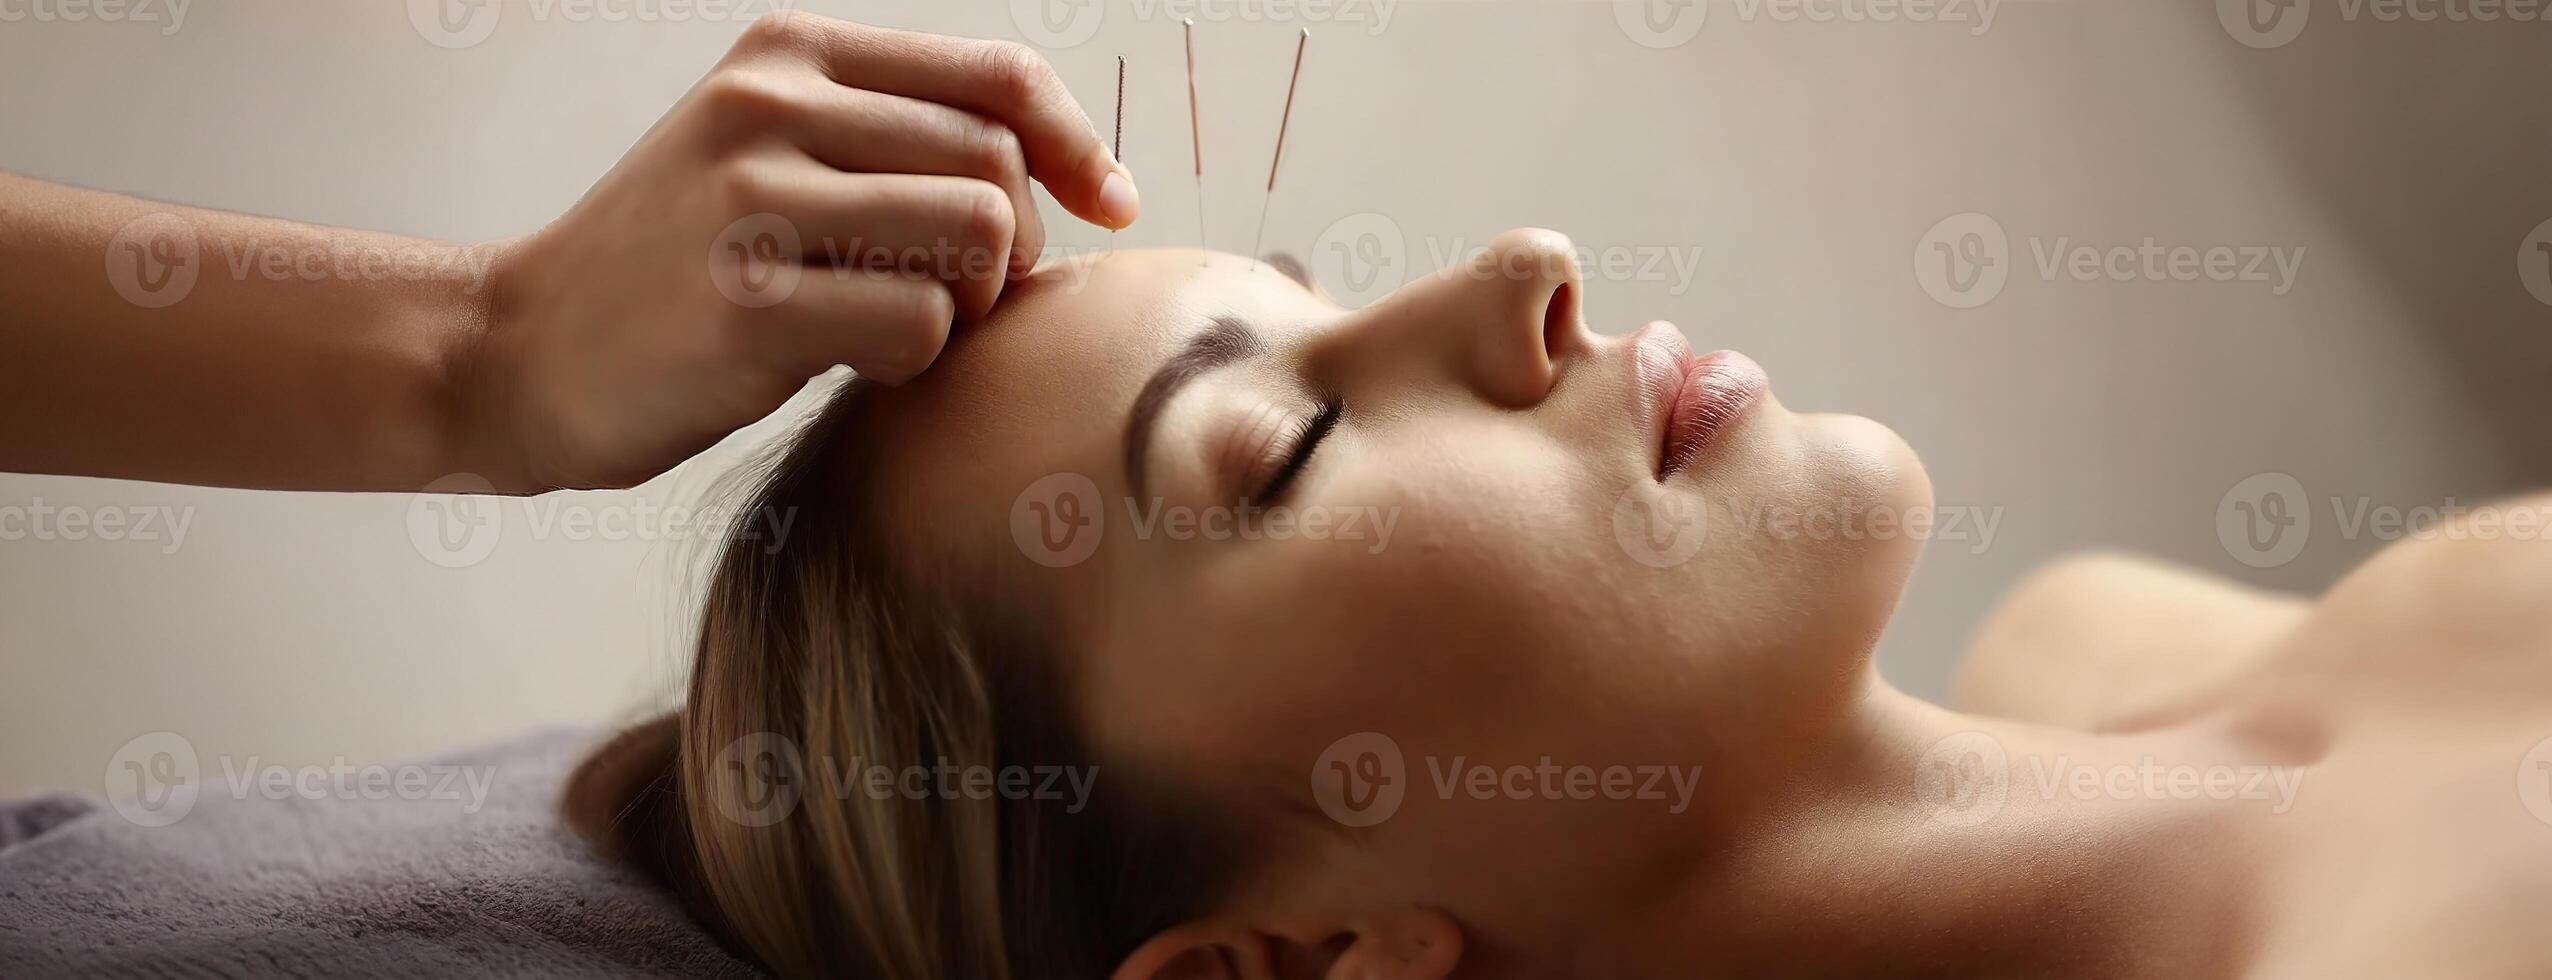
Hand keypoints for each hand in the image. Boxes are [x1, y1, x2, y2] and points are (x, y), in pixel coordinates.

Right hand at [469, 12, 1136, 490]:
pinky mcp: (744, 303)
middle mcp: (767, 104)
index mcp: (787, 54)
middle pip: (997, 160)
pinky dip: (919, 358)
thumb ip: (888, 139)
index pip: (994, 74)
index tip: (1108, 205)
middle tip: (964, 298)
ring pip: (974, 232)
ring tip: (904, 323)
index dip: (1076, 143)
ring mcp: (751, 201)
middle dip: (1015, 245)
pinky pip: (921, 322)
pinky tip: (854, 362)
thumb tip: (1068, 172)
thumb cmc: (674, 270)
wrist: (514, 350)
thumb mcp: (765, 155)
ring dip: (970, 301)